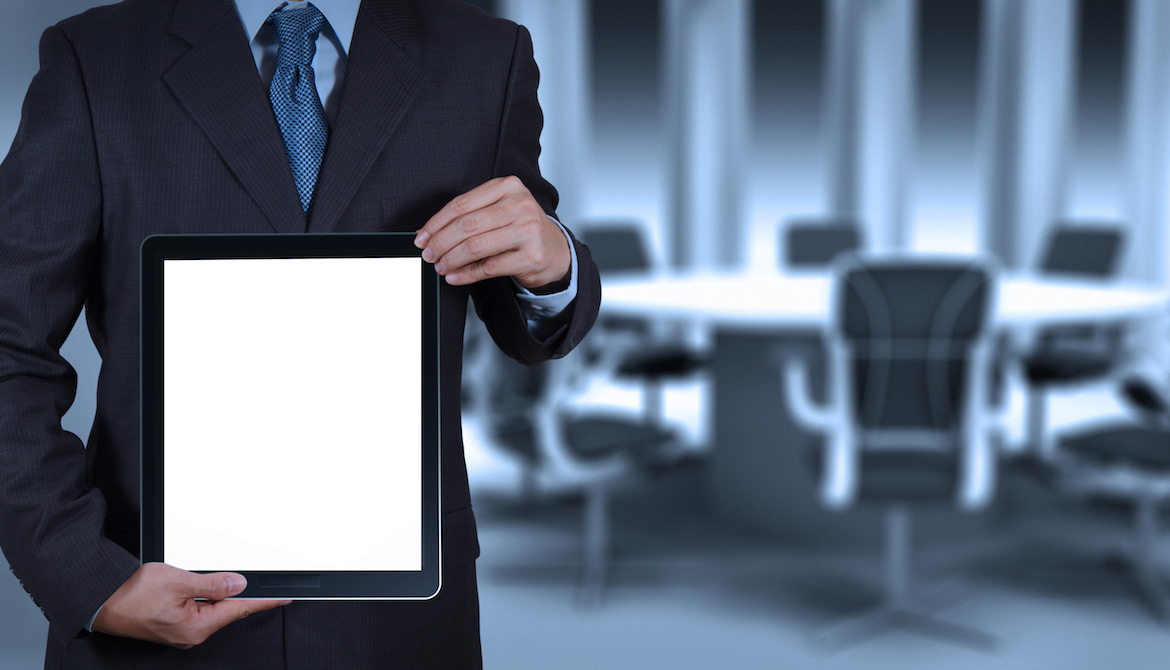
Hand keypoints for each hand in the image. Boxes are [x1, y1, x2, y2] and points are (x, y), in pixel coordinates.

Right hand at [91, 562, 289, 648]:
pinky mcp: (172, 625)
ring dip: (222, 595)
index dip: (265, 600)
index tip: (285, 596)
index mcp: (197, 627)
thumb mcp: (179, 581)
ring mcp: (181, 632)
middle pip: (228, 611)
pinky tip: (208, 588)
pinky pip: (198, 611)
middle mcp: (191, 634)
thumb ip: (213, 584)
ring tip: (230, 580)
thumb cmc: (131, 593)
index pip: (240, 610)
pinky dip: (207, 598)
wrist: (99, 599)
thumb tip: (239, 584)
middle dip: (244, 595)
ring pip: (213, 610)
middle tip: (264, 581)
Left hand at [415, 176, 570, 290]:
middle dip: (441, 243)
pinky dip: (466, 275)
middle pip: (466, 225)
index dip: (437, 223)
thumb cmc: (523, 229)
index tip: (423, 237)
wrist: (556, 250)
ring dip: (451, 260)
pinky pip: (488, 267)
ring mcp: (527, 231)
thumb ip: (471, 215)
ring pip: (475, 246)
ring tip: (441, 266)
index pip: (462, 204)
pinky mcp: (530, 257)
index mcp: (508, 187)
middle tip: (429, 254)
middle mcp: (520, 205)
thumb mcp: (501, 210)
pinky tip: (455, 277)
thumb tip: (432, 233)